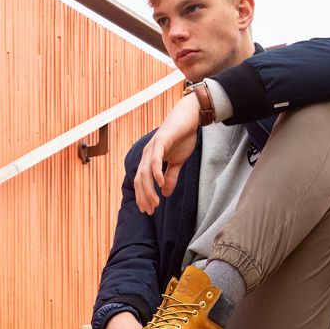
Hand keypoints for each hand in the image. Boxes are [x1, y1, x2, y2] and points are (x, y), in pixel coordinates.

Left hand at [134, 93, 200, 214]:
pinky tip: (159, 184)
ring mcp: (152, 147)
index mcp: (149, 159)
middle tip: (150, 211)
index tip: (148, 211)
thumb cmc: (183, 137)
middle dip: (143, 197)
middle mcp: (147, 154)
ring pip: (145, 172)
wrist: (190, 117)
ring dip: (148, 189)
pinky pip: (155, 158)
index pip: (141, 181)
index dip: (143, 196)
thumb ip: (170, 176)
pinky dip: (156, 172)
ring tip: (155, 203)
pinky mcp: (161, 140)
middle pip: (140, 179)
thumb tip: (165, 193)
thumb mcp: (177, 162)